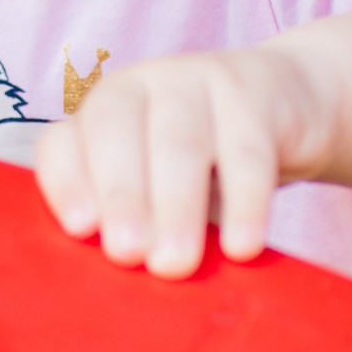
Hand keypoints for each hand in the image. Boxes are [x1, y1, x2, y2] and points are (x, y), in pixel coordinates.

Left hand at [33, 46, 337, 278]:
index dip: (66, 182)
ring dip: (175, 207)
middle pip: (117, 135)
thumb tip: (119, 271)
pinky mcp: (256, 92)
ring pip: (181, 143)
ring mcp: (197, 81)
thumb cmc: (205, 158)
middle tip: (126, 253)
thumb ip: (130, 216)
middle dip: (120, 197)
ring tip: (174, 263)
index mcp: (102, 112)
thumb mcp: (157, 179)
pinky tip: (241, 247)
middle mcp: (141, 87)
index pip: (64, 141)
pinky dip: (244, 203)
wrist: (286, 100)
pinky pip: (249, 152)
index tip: (78, 230)